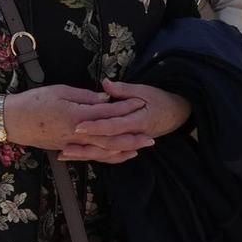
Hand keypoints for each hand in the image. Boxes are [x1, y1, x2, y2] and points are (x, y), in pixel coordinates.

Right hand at [0, 84, 149, 161]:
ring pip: (103, 150)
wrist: (11, 120)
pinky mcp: (68, 150)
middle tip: (152, 136)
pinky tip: (119, 156)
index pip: (108, 112)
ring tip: (141, 148)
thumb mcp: (60, 91)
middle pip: (110, 136)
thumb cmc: (33, 101)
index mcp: (77, 115)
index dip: (126, 108)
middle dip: (132, 136)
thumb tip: (106, 99)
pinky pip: (92, 156)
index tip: (142, 103)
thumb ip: (85, 96)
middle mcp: (78, 133)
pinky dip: (108, 157)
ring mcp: (73, 144)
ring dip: (124, 150)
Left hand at [70, 80, 192, 159]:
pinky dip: (93, 156)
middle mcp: (132, 135)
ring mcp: (129, 143)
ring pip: (106, 153)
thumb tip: (105, 84)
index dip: (95, 127)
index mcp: (137, 121)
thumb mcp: (144, 90)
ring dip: (86, 155)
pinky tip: (78, 156)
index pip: (112, 126)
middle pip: (106, 144)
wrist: (176, 113)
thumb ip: (123, 89)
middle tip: (64, 147)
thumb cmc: (160, 99)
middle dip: (85, 147)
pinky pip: (109, 155)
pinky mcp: (126, 145)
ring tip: (65, 154)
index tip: (78, 126)